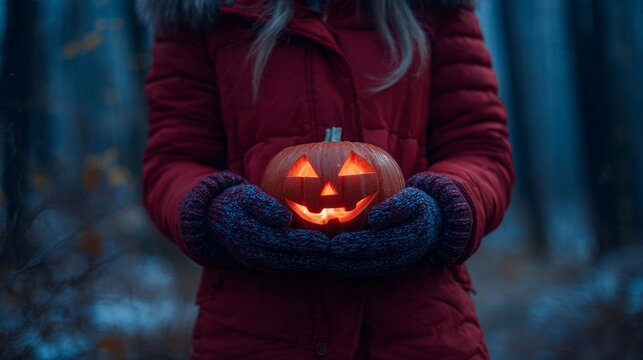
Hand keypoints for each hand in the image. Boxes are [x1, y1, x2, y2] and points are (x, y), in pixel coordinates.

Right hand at [209, 184, 329, 272]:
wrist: (215, 217)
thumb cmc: (238, 200)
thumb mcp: (247, 194)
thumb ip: (265, 205)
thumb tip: (285, 218)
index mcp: (246, 231)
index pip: (281, 239)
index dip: (303, 242)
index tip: (324, 241)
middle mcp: (248, 250)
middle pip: (284, 256)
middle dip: (310, 257)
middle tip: (332, 253)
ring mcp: (251, 260)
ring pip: (282, 266)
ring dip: (305, 265)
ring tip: (326, 260)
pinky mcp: (255, 264)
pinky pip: (278, 268)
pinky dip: (295, 266)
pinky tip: (312, 262)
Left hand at [327, 187, 441, 278]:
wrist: (434, 227)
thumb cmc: (416, 206)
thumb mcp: (412, 199)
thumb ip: (395, 207)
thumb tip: (373, 218)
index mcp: (414, 233)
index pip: (386, 239)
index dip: (362, 243)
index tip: (338, 241)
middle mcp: (408, 253)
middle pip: (376, 256)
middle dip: (351, 253)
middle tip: (330, 248)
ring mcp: (401, 264)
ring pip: (372, 268)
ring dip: (348, 266)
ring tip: (326, 260)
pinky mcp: (394, 270)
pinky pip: (371, 272)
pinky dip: (352, 270)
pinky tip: (334, 265)